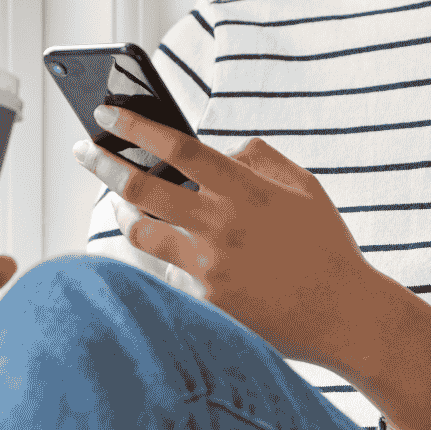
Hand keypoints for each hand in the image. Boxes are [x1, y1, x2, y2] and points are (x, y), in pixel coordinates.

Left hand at [71, 105, 395, 371]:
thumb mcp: (304, 186)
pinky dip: (166, 260)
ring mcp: (210, 266)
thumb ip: (259, 158)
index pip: (177, 148)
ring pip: (140, 232)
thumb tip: (218, 148)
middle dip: (103, 163)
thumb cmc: (326, 246)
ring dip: (124, 214)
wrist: (346, 316)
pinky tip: (178, 258)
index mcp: (246, 189)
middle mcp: (222, 225)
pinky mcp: (205, 302)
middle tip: (83, 151)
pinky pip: (166, 272)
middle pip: (141, 188)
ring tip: (121, 206)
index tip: (106, 113)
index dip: (135, 127)